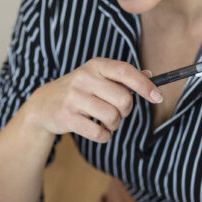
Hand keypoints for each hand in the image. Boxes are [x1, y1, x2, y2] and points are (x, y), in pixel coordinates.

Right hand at [23, 58, 161, 143]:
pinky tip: (98, 131)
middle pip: (123, 99)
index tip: (157, 97)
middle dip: (125, 110)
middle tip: (117, 111)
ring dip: (114, 124)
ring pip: (112, 117)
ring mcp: (73, 98)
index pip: (125, 71)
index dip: (144, 85)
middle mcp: (83, 78)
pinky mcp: (66, 117)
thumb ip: (122, 77)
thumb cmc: (79, 90)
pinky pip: (99, 133)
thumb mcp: (97, 77)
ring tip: (105, 121)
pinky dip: (104, 136)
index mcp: (95, 66)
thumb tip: (150, 77)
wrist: (43, 104)